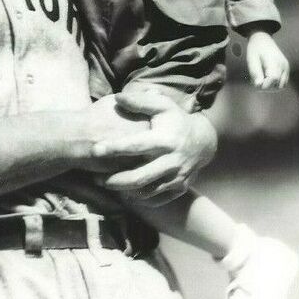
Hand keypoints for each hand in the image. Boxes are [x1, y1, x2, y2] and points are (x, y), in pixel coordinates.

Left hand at [92, 88, 217, 206]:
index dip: (115, 148)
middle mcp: (172, 161)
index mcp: (165, 140)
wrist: (203, 141)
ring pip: (146, 191)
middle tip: (95, 178)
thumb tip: (118, 98)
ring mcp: (177, 177)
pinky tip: (126, 193)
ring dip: (124, 191)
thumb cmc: (176, 120)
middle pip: (139, 177)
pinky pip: (157, 200)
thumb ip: (140, 101)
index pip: (136, 146)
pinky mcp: (179, 188)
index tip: (95, 149)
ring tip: (106, 185)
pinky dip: (140, 199)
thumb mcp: (162, 106)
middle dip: (115, 180)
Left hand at [246, 31, 289, 89]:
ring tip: (262, 78)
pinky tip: (267, 77)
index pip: (274, 78)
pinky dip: (275, 83)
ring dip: (271, 86)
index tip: (256, 85)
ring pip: (282, 85)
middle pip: (278, 83)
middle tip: (257, 80)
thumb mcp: (251, 59)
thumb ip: (255, 72)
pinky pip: (283, 82)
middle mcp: (283, 64)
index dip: (265, 85)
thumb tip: (258, 85)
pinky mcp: (287, 69)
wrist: (263, 40)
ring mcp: (286, 67)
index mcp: (274, 60)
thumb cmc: (255, 49)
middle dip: (267, 86)